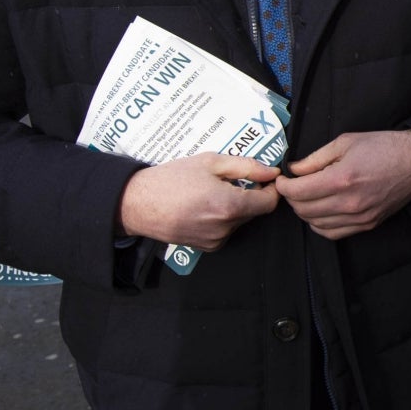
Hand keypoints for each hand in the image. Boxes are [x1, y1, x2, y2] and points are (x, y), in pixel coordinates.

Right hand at [117, 154, 279, 250]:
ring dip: (234, 208)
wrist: (138, 203)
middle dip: (248, 195)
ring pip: (240, 221)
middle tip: (228, 181)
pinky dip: (222, 219)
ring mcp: (216, 240)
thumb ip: (247, 166)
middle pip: (254, 211)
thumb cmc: (171, 179)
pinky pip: (225, 231)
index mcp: (229, 205)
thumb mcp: (210, 162)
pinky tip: (202, 207)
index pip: (269, 203)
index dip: (271, 189)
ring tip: (209, 193)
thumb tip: (272, 172)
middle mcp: (225, 228)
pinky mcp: (207, 247)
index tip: (265, 179)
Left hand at [279, 130, 410, 239]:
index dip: (283, 186)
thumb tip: (293, 170)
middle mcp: (349, 202)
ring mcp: (358, 217)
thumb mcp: (345, 142)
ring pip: (315, 224)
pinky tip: (321, 211)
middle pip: (303, 210)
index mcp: (341, 178)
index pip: (297, 192)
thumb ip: (315, 158)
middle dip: (292, 198)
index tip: (283, 179)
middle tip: (293, 186)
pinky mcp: (366, 225)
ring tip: (307, 197)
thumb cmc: (383, 147)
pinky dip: (320, 225)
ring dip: (304, 212)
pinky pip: (332, 233)